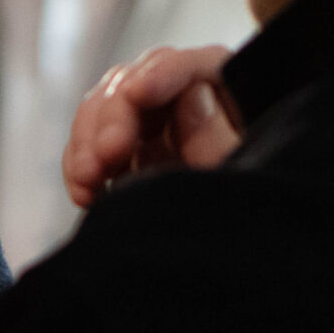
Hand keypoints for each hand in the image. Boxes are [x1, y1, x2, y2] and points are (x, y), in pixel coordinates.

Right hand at [63, 45, 242, 209]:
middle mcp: (187, 101)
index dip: (161, 73)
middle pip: (137, 82)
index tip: (137, 93)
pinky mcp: (129, 154)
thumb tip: (192, 95)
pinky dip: (80, 164)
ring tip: (86, 183)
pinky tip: (84, 194)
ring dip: (87, 141)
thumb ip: (217, 139)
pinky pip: (91, 144)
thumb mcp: (240, 180)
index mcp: (226, 95)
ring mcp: (154, 127)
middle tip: (106, 156)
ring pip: (104, 108)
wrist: (237, 267)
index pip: (190, 66)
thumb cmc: (253, 221)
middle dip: (112, 116)